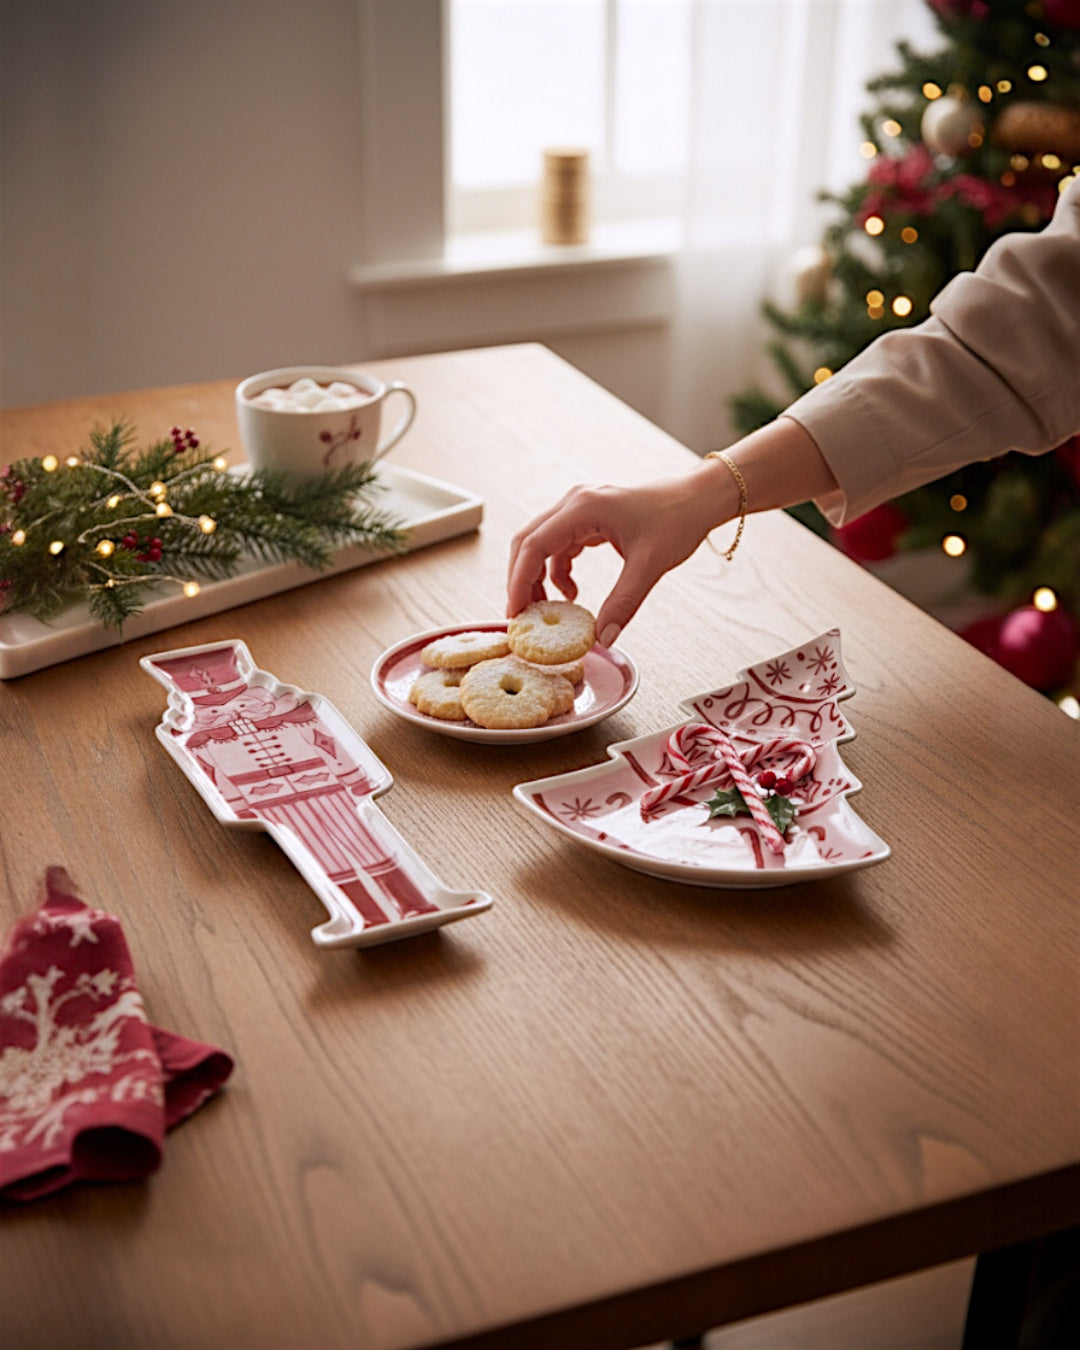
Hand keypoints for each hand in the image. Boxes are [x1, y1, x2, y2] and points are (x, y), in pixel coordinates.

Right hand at [506, 466, 735, 646]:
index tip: (515, 612)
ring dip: (537, 578)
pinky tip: (572, 593)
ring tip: (546, 610)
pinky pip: (559, 546)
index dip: (519, 581)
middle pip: (527, 543)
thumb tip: (603, 639)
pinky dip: (557, 571)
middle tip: (522, 617)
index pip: (533, 546)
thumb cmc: (678, 519)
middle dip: (521, 581)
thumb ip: (623, 603)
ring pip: (540, 545)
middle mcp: (575, 503)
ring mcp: (580, 509)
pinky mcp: (588, 518)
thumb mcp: (649, 565)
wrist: (698, 499)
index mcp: (583, 508)